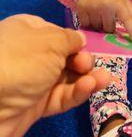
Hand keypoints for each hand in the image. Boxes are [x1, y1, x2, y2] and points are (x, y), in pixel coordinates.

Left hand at [0, 14, 110, 136]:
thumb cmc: (22, 60)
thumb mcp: (50, 41)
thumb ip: (70, 39)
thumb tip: (80, 39)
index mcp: (28, 31)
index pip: (57, 33)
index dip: (73, 39)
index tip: (86, 45)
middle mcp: (30, 55)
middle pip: (65, 56)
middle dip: (82, 60)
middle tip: (87, 64)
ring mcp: (33, 81)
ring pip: (66, 78)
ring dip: (87, 78)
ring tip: (104, 79)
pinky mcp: (36, 105)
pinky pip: (61, 97)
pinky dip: (77, 92)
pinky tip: (90, 87)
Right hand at [76, 0, 131, 42]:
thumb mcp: (125, 1)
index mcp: (119, 3)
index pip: (127, 19)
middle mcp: (105, 5)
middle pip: (108, 29)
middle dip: (109, 27)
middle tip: (109, 18)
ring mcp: (92, 7)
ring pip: (96, 29)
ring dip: (98, 26)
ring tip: (99, 16)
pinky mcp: (81, 9)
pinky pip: (85, 26)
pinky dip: (89, 24)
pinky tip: (91, 16)